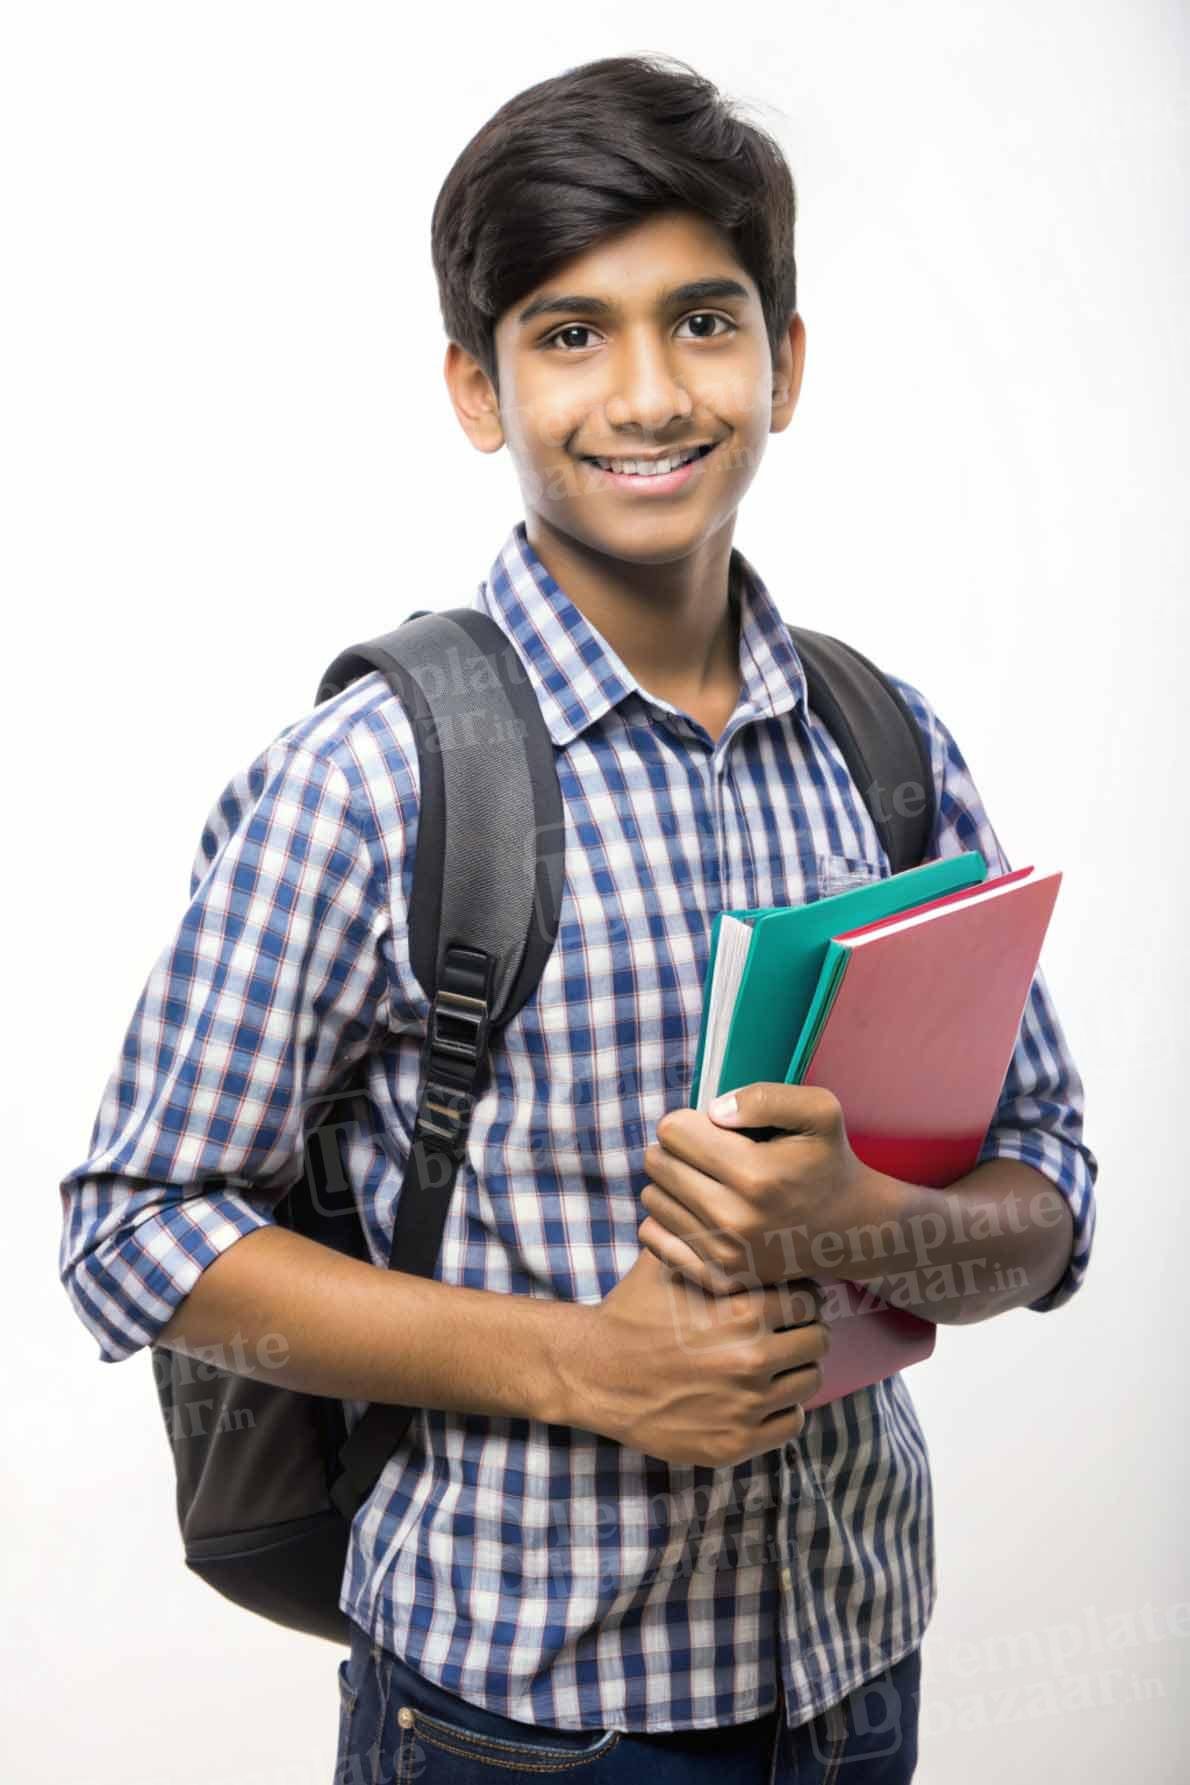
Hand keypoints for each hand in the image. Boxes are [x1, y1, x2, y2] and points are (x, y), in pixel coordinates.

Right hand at [580, 1246, 828, 1468]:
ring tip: (773, 1364)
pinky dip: (782, 1410)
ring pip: (809, 1382)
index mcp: (742, 1311)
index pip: (809, 1299)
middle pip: (817, 1341)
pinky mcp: (736, 1443)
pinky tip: (760, 1397)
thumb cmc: (632, 1313)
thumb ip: (709, 1241)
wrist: (594, 1373)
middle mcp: (751, 1359)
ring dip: (795, 1371)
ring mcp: (745, 1406)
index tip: (786, 1301)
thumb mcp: (668, 1263)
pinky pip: (791, 1424)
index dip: (800, 1295)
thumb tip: (740, 1216)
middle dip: (804, 1331)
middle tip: (784, 1332)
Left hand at [638, 1083, 883, 1293]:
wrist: (850, 1229)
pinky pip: (653, 1236)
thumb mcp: (818, 1111)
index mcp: (755, 1174)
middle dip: (676, 1150)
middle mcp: (734, 1219)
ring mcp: (724, 1253)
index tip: (713, 1129)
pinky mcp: (717, 1277)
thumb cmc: (828, 1162)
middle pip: (657, 1164)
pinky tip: (697, 1209)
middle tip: (708, 1154)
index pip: (673, 1131)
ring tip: (706, 1181)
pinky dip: (668, 1218)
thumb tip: (713, 1111)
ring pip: (652, 1198)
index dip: (690, 1121)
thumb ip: (764, 1099)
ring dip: (671, 1184)